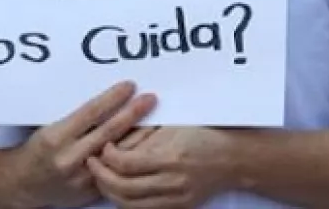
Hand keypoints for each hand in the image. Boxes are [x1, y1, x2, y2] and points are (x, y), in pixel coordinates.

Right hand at [6, 82, 156, 208]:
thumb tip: (113, 98)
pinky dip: (134, 156)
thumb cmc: (39, 149)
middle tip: (151, 98)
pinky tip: (148, 144)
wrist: (22, 184)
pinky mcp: (92, 191)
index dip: (113, 98)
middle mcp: (68, 158)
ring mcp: (82, 177)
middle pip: (109, 132)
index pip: (91, 113)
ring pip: (119, 153)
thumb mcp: (51, 128)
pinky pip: (119, 171)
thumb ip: (79, 117)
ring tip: (158, 119)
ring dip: (140, 134)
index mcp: (55, 137)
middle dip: (133, 113)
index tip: (130, 86)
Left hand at [88, 126, 236, 208]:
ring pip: (129, 204)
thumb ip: (147, 135)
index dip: (108, 156)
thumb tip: (117, 139)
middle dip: (101, 176)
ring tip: (103, 179)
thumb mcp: (177, 127)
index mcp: (171, 157)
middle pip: (123, 187)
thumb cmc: (207, 137)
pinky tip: (122, 191)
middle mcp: (172, 181)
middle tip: (94, 164)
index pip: (126, 163)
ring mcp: (176, 197)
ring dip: (110, 192)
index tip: (103, 147)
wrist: (235, 158)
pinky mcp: (179, 207)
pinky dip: (127, 203)